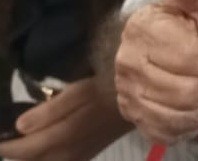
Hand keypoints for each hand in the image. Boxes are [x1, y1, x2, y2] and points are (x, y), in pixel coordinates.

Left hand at [0, 76, 129, 160]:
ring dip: (28, 156)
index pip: (22, 149)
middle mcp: (65, 155)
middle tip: (4, 137)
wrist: (138, 102)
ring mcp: (75, 158)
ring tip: (18, 141)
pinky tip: (42, 147)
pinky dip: (42, 158)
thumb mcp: (79, 92)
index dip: (4, 144)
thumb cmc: (107, 90)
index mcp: (61, 138)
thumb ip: (49, 111)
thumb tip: (19, 127)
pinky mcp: (84, 156)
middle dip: (14, 151)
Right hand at [114, 0, 197, 144]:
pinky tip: (197, 105)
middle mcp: (129, 63)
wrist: (157, 47)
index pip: (189, 57)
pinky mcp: (134, 117)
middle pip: (186, 90)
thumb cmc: (187, 21)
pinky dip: (191, 122)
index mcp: (145, 29)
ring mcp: (128, 93)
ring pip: (179, 114)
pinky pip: (168, 131)